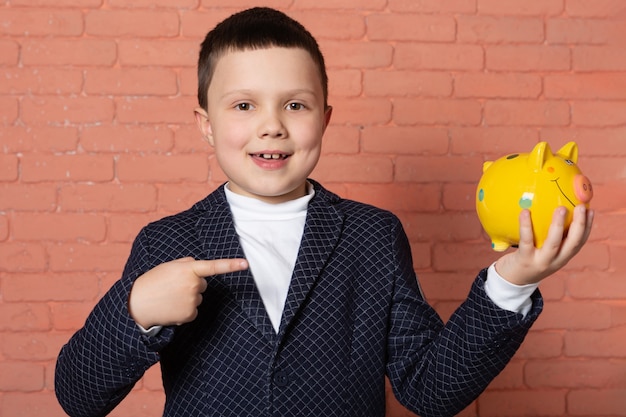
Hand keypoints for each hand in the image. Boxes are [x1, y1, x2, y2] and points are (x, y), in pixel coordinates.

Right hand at [128, 257, 247, 328]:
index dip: (231, 265)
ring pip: (197, 298)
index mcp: (189, 270)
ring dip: (187, 297)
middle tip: (173, 286)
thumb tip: (199, 267)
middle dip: (192, 284)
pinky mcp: (191, 314)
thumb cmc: (154, 281)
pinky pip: (194, 310)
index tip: (246, 264)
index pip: (213, 266)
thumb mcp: (170, 266)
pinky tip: (172, 307)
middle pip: (203, 284)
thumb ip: (187, 263)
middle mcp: (194, 285)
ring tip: (170, 296)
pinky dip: (185, 309)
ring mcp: (193, 301)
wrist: (138, 303)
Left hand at [494, 205, 593, 285]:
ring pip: (553, 243)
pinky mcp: (524, 260)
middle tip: (581, 207)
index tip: (590, 210)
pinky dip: (526, 226)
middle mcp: (555, 261)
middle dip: (579, 225)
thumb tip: (552, 208)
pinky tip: (525, 212)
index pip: (579, 242)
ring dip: (558, 225)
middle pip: (572, 244)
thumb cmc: (528, 259)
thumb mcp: (544, 251)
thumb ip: (550, 236)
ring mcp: (540, 262)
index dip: (587, 227)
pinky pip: (526, 241)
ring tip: (561, 208)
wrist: (512, 281)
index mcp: (562, 257)